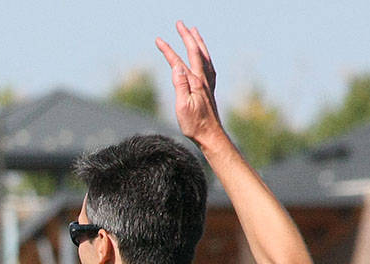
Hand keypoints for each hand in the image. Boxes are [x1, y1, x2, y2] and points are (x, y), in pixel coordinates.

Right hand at [155, 21, 221, 145]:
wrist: (211, 135)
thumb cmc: (195, 124)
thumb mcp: (183, 106)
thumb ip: (180, 85)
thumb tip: (176, 66)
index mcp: (195, 81)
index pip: (180, 60)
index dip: (169, 49)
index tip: (159, 39)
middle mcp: (203, 79)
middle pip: (195, 51)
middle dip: (187, 36)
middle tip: (180, 24)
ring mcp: (208, 83)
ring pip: (204, 56)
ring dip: (198, 42)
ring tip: (194, 32)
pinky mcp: (209, 89)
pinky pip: (208, 65)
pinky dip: (204, 55)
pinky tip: (203, 56)